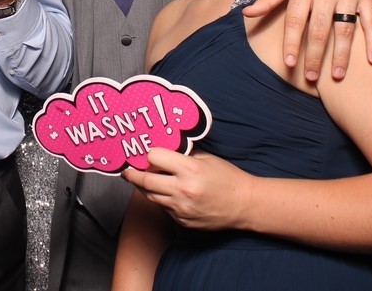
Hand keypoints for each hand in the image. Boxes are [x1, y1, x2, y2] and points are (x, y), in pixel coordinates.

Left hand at [121, 148, 252, 230]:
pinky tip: (165, 192)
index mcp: (189, 169)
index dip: (150, 154)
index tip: (146, 154)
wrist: (244, 205)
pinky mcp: (182, 221)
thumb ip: (183, 155)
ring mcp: (181, 208)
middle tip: (126, 171)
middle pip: (145, 180)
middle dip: (132, 174)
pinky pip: (163, 208)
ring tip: (141, 180)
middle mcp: (183, 189)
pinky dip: (160, 199)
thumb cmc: (227, 177)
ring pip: (150, 196)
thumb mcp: (206, 158)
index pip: (154, 157)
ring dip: (144, 187)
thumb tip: (162, 150)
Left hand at [243, 0, 371, 80]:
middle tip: (311, 77)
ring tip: (336, 77)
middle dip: (315, 56)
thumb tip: (245, 13)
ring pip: (345, 29)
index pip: (295, 20)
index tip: (289, 63)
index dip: (291, 42)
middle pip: (320, 29)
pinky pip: (371, 21)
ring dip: (342, 55)